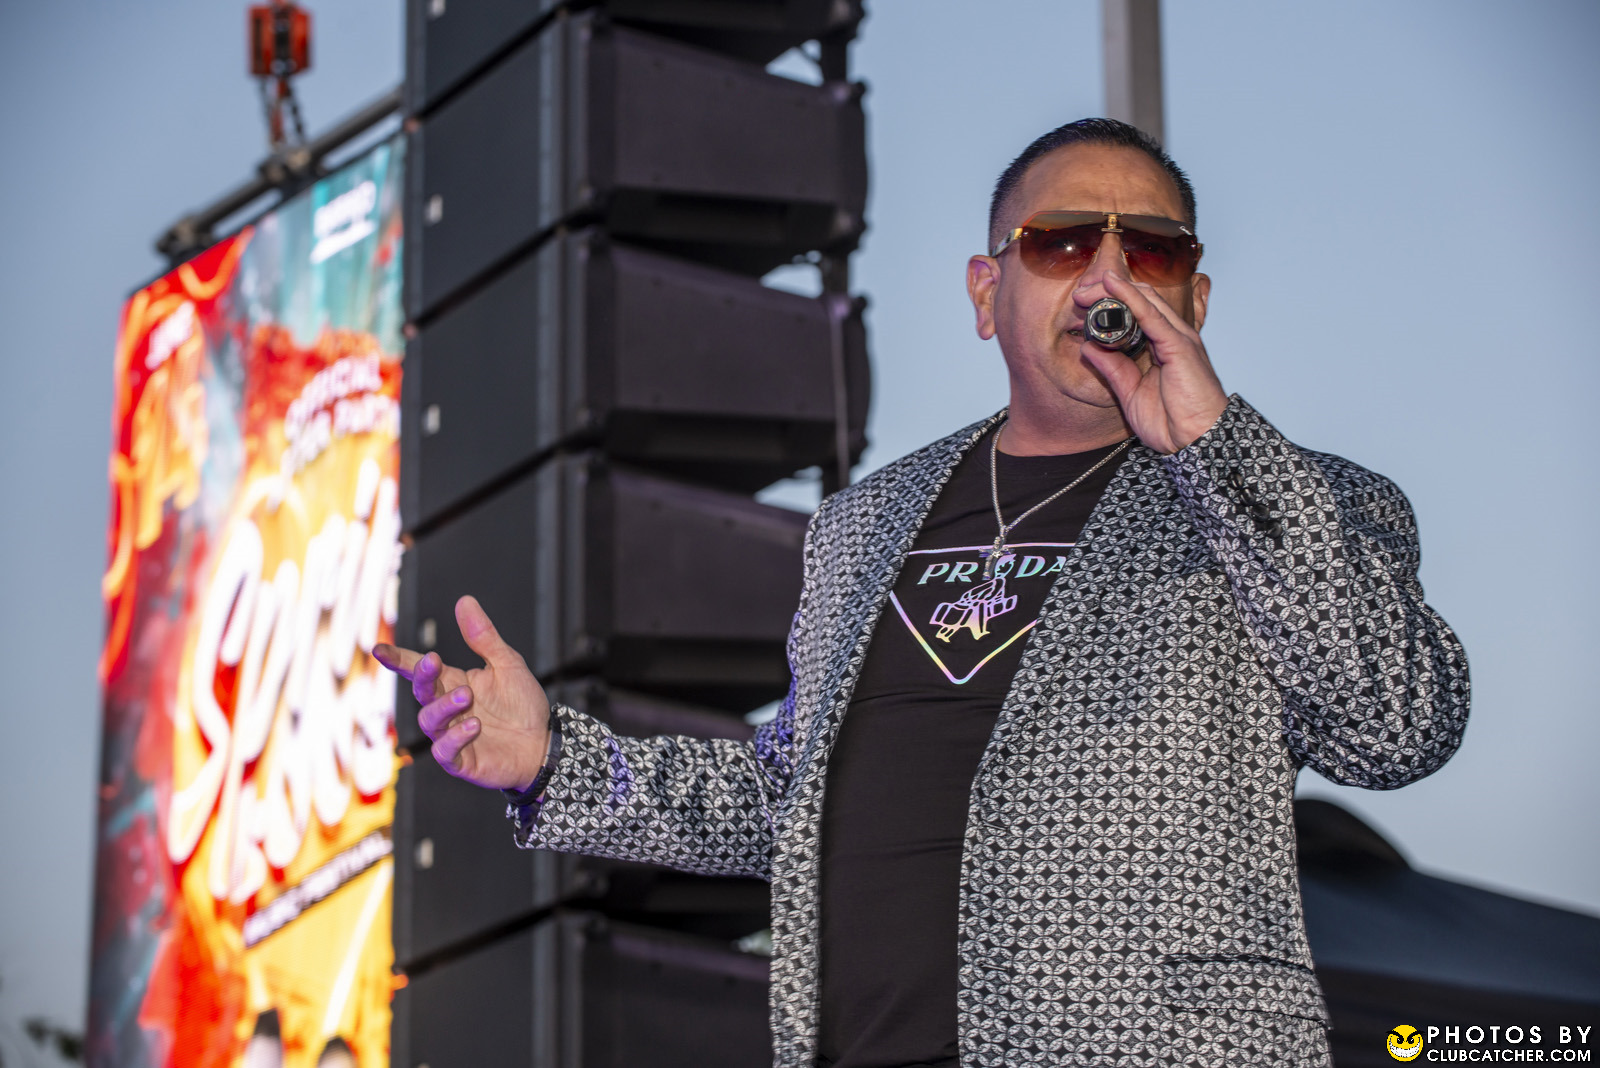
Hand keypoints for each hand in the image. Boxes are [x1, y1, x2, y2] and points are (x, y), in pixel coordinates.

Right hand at [372, 595, 550, 791]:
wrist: (544, 744)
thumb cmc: (523, 704)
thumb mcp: (507, 664)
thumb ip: (483, 637)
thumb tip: (464, 601)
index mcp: (454, 683)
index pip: (420, 670)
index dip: (399, 660)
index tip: (379, 649)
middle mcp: (447, 709)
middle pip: (421, 691)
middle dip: (423, 676)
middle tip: (435, 661)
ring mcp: (451, 736)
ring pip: (429, 720)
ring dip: (444, 706)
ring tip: (467, 696)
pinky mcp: (462, 760)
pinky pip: (445, 751)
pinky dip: (455, 738)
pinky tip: (473, 725)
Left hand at [1078, 273, 1228, 453]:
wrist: (1196, 443)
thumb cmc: (1173, 422)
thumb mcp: (1130, 392)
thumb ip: (1112, 368)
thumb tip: (1088, 347)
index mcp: (1163, 346)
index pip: (1138, 310)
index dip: (1111, 301)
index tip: (1083, 302)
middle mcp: (1173, 337)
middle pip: (1141, 299)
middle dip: (1108, 291)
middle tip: (1080, 292)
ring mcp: (1179, 338)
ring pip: (1146, 300)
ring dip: (1114, 290)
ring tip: (1088, 287)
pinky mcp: (1180, 346)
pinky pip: (1151, 315)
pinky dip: (1131, 297)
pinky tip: (1113, 286)